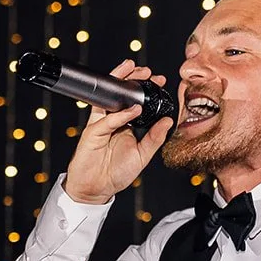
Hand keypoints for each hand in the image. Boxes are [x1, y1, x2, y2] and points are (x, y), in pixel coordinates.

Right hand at [63, 60, 174, 205]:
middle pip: (119, 92)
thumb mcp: (142, 155)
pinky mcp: (92, 132)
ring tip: (132, 70)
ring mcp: (101, 124)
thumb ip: (154, 138)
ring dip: (119, 81)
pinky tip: (134, 110)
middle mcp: (112, 120)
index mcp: (124, 124)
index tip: (160, 81)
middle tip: (148, 72)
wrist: (95, 189)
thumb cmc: (115, 174)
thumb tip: (168, 121)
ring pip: (108, 96)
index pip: (134, 100)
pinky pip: (106, 120)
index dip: (146, 89)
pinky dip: (120, 114)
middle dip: (132, 77)